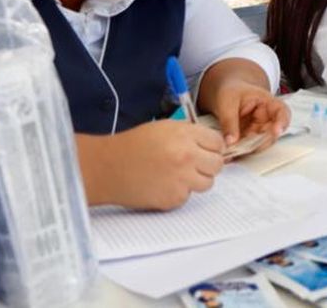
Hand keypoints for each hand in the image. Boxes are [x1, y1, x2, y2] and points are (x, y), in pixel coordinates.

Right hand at [79, 121, 224, 209]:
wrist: (108, 167)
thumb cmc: (133, 146)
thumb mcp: (164, 128)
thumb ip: (189, 134)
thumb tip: (211, 144)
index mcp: (184, 135)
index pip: (217, 142)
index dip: (211, 147)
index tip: (205, 150)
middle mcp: (186, 156)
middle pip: (217, 164)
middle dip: (207, 164)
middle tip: (193, 164)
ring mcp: (182, 179)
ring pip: (207, 183)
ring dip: (196, 180)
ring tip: (177, 174)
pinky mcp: (174, 198)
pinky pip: (188, 196)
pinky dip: (179, 192)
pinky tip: (163, 184)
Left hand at [208, 78, 290, 152]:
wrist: (225, 92)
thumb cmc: (230, 91)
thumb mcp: (226, 102)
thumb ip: (229, 121)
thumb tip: (231, 142)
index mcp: (267, 102)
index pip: (281, 111)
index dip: (282, 122)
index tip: (276, 131)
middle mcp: (267, 117)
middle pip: (272, 133)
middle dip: (260, 142)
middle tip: (245, 147)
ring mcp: (260, 129)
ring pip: (261, 143)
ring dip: (249, 149)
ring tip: (234, 151)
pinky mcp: (251, 137)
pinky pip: (249, 146)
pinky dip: (242, 150)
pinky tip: (232, 152)